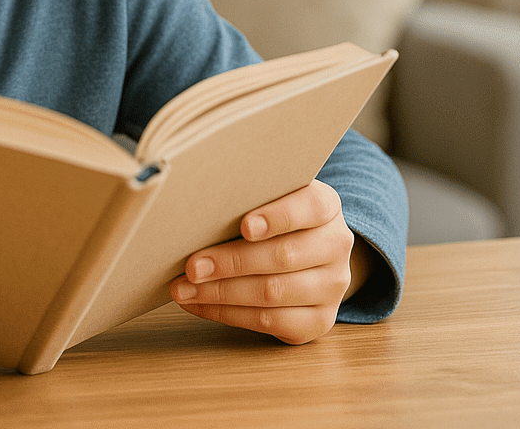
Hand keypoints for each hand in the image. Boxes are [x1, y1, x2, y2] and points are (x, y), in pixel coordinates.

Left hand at [168, 179, 369, 344]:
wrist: (306, 255)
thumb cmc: (271, 219)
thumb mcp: (266, 199)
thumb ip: (244, 198)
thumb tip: (194, 208)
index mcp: (326, 206)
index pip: (311, 206)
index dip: (278, 217)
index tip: (244, 226)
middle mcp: (336, 245)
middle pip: (283, 256)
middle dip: (231, 263)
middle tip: (192, 266)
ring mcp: (332, 286)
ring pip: (273, 292)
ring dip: (222, 293)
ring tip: (184, 289)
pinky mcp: (320, 320)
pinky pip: (270, 321)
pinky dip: (228, 314)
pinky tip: (199, 305)